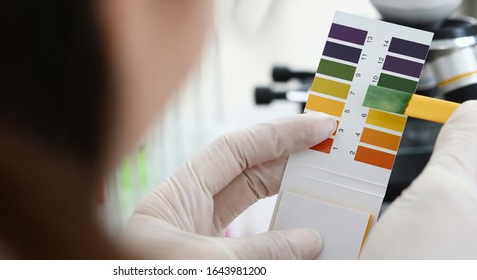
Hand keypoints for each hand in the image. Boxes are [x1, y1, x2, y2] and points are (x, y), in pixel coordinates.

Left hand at [121, 114, 335, 258]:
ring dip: (292, 209)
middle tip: (333, 159)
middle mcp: (188, 215)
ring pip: (255, 214)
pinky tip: (307, 244)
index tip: (319, 126)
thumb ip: (260, 252)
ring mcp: (201, 243)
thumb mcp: (205, 263)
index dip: (279, 134)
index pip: (234, 150)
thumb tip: (310, 241)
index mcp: (176, 197)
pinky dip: (281, 245)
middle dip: (291, 166)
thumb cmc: (143, 274)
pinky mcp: (214, 265)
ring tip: (329, 201)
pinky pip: (253, 247)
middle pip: (249, 176)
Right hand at [361, 101, 476, 258]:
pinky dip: (445, 221)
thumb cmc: (417, 267)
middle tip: (442, 163)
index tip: (469, 135)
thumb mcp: (439, 189)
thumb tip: (472, 114)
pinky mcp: (467, 273)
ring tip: (425, 198)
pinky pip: (468, 239)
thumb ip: (461, 143)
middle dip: (474, 170)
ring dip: (455, 195)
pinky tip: (419, 222)